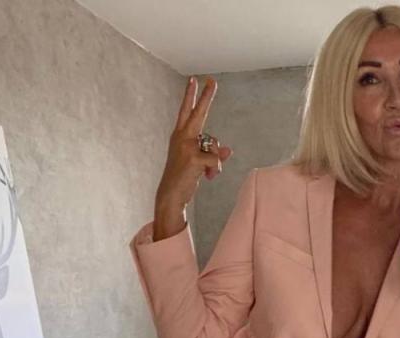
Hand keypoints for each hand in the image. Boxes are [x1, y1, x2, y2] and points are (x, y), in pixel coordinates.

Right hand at [154, 76, 233, 214]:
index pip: (185, 111)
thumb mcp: (198, 163)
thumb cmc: (183, 178)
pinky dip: (216, 170)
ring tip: (207, 173)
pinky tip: (208, 178)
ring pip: (214, 144)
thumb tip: (228, 150)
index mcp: (179, 136)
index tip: (194, 80)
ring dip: (215, 160)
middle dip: (206, 97)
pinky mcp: (193, 158)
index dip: (190, 96)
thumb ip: (212, 153)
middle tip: (212, 81)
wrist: (171, 195)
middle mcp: (181, 137)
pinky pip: (216, 160)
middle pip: (197, 113)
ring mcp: (186, 146)